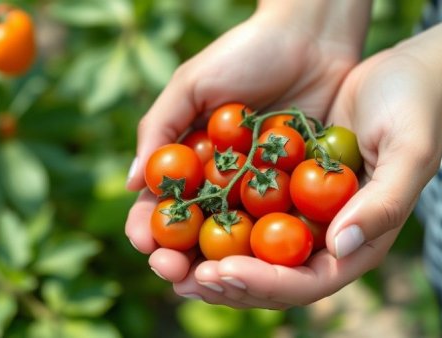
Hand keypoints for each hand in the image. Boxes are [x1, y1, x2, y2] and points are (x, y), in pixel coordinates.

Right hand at [125, 1, 370, 288]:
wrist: (311, 34)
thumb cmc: (246, 52)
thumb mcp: (193, 83)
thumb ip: (160, 128)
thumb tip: (130, 182)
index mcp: (189, 157)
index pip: (160, 201)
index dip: (147, 224)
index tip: (143, 242)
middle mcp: (219, 178)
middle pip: (193, 229)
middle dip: (177, 254)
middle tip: (171, 272)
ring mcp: (257, 187)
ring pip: (232, 236)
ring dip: (216, 262)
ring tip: (207, 279)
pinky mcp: (294, 188)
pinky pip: (277, 222)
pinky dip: (264, 247)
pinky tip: (255, 266)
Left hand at [172, 48, 441, 307]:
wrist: (393, 77)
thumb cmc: (410, 111)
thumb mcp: (409, 152)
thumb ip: (382, 203)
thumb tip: (338, 248)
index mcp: (352, 243)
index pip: (304, 282)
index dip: (262, 283)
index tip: (220, 272)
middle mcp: (318, 239)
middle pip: (266, 278)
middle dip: (219, 282)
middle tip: (176, 275)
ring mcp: (294, 216)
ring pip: (244, 252)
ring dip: (200, 260)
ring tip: (161, 259)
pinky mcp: (273, 190)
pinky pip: (236, 212)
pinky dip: (205, 219)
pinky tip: (172, 216)